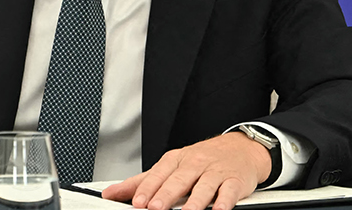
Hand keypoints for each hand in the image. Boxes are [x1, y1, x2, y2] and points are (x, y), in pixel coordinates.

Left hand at [100, 132, 272, 209]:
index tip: (137, 202)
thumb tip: (111, 193)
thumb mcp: (170, 165)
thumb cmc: (201, 159)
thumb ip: (142, 181)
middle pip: (178, 180)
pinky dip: (224, 201)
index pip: (158, 175)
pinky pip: (229, 191)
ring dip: (194, 201)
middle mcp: (194, 164)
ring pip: (203, 186)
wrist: (240, 148)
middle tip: (153, 208)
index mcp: (175, 160)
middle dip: (165, 195)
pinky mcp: (234, 181)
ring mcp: (215, 172)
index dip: (147, 189)